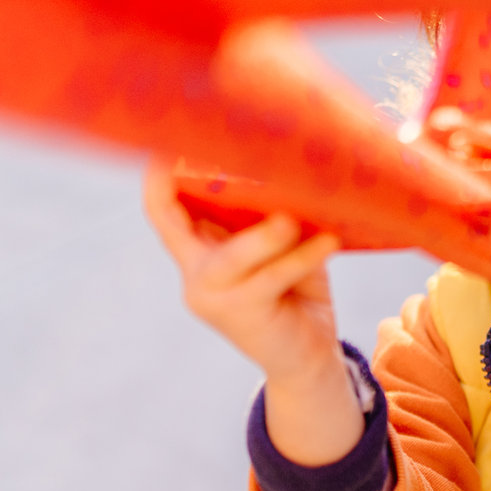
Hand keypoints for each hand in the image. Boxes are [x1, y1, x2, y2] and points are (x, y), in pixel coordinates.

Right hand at [145, 159, 363, 464]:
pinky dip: (304, 255)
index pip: (162, 206)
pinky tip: (330, 239)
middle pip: (175, 216)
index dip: (159, 171)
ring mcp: (212, 296)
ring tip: (303, 211)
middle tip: (243, 148)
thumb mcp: (282, 246)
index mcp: (197, 251)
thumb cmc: (298, 292)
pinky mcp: (241, 314)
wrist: (309, 360)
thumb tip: (294, 164)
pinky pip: (273, 275)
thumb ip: (274, 213)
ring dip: (272, 229)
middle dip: (206, 181)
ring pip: (236, 252)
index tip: (179, 130)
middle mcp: (194, 273)